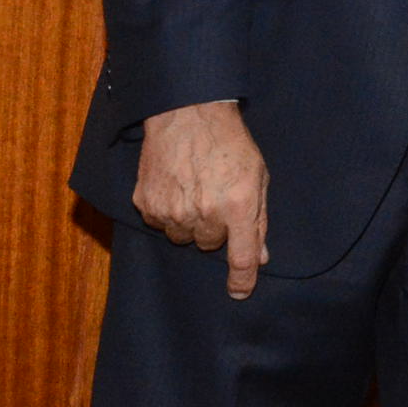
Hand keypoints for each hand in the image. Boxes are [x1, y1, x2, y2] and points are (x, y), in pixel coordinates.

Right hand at [133, 100, 270, 299]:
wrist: (188, 114)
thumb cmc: (230, 143)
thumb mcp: (258, 177)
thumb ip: (259, 220)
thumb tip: (261, 256)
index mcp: (237, 206)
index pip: (241, 256)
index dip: (242, 279)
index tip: (239, 292)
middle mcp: (203, 212)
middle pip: (209, 245)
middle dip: (216, 228)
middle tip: (216, 198)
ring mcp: (171, 209)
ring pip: (183, 237)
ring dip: (191, 222)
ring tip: (195, 189)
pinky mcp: (146, 203)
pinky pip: (159, 223)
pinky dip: (168, 211)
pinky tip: (176, 186)